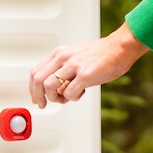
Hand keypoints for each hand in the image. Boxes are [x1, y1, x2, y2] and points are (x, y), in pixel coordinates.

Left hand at [28, 24, 150, 107]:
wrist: (119, 48)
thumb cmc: (101, 54)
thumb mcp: (75, 56)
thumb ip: (63, 69)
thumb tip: (55, 89)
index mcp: (59, 53)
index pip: (36, 71)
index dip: (33, 88)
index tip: (36, 97)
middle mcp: (63, 57)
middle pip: (38, 80)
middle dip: (38, 96)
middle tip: (43, 104)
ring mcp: (73, 66)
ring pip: (50, 87)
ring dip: (55, 98)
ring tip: (66, 98)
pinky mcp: (85, 75)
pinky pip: (69, 93)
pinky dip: (72, 98)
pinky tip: (80, 93)